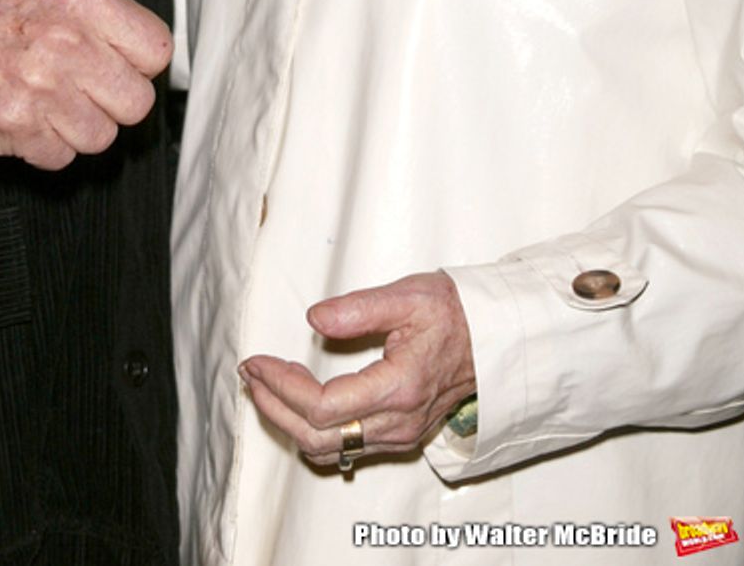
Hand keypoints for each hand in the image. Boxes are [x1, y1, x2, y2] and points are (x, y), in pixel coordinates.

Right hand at [0, 0, 170, 169]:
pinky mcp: (16, 128)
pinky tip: (32, 114)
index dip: (137, 56)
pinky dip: (48, 144)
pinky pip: (63, 157)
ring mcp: (41, 90)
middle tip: (85, 79)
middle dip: (113, 95)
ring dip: (81, 124)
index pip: (157, 51)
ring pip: (103, 136)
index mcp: (84, 0)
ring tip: (55, 97)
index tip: (115, 52)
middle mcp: (66, 44)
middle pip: (136, 102)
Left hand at [239, 271, 475, 461]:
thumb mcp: (408, 296)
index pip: (322, 406)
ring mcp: (399, 434)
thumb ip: (358, 308)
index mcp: (398, 388)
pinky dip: (312, 427)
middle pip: (318, 437)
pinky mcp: (398, 434)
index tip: (258, 361)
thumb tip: (314, 319)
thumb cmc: (452, 312)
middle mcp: (397, 421)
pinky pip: (345, 446)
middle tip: (252, 374)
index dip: (281, 386)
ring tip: (266, 384)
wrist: (492, 337)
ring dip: (289, 421)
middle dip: (275, 408)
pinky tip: (299, 398)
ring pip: (329, 448)